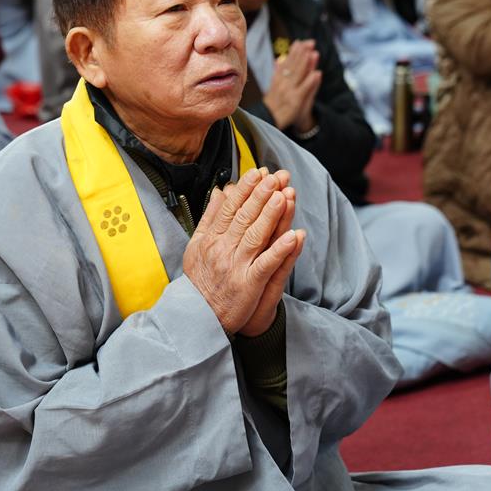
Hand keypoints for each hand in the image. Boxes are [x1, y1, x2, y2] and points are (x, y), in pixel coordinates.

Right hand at [182, 168, 302, 334]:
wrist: (198, 318)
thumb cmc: (201, 281)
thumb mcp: (196, 246)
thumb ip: (210, 217)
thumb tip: (220, 191)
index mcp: (211, 239)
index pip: (230, 208)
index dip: (245, 189)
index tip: (258, 172)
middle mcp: (222, 250)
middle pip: (244, 217)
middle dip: (261, 195)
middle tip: (276, 177)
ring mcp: (235, 267)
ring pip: (255, 236)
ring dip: (271, 215)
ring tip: (284, 195)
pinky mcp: (248, 285)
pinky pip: (266, 264)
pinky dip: (280, 250)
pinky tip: (293, 236)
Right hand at [262, 40, 322, 132]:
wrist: (268, 123)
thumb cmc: (273, 105)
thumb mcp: (273, 88)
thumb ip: (277, 73)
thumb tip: (278, 60)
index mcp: (277, 80)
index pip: (286, 63)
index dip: (293, 52)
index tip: (299, 42)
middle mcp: (282, 84)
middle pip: (293, 66)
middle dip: (301, 54)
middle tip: (310, 42)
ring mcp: (288, 93)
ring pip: (298, 75)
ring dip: (306, 63)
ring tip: (313, 53)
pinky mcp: (295, 102)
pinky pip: (304, 90)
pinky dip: (310, 82)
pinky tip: (316, 73)